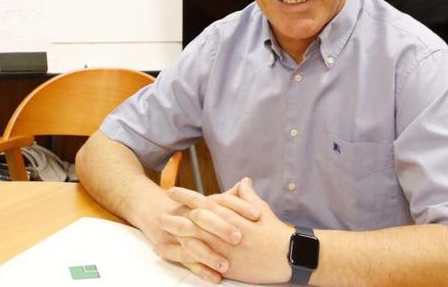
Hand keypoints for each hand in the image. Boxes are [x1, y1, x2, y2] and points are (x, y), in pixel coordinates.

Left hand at [164, 178, 292, 283]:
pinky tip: (173, 255)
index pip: (201, 201)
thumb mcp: (261, 208)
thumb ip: (247, 195)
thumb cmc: (275, 231)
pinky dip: (183, 256)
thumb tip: (243, 181)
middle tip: (160, 213)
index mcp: (229, 214)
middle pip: (191, 220)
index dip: (185, 196)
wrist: (288, 254)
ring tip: (160, 232)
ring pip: (191, 239)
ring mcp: (221, 248)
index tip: (172, 192)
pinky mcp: (224, 265)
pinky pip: (199, 260)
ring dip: (174, 235)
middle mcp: (222, 229)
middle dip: (174, 215)